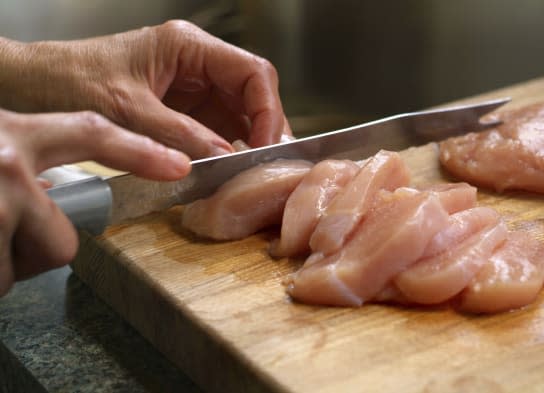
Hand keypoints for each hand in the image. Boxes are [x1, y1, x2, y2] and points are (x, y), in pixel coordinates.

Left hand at [0, 20, 291, 158]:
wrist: (33, 86)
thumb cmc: (70, 81)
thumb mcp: (126, 110)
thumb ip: (178, 134)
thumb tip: (223, 158)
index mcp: (188, 47)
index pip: (252, 73)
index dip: (268, 110)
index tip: (265, 147)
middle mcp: (196, 65)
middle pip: (252, 95)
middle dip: (263, 131)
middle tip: (266, 167)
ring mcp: (191, 90)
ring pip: (238, 116)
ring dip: (247, 145)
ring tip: (250, 175)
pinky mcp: (182, 112)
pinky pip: (216, 132)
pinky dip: (225, 153)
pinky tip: (228, 172)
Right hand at [0, 109, 189, 295]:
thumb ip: (25, 159)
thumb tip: (49, 190)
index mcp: (17, 134)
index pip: (92, 135)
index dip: (140, 152)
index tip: (179, 167)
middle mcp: (9, 164)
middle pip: (67, 240)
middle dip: (42, 247)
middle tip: (6, 233)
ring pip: (36, 262)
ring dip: (7, 260)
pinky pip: (3, 280)